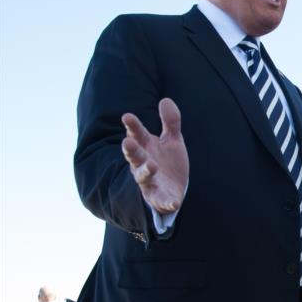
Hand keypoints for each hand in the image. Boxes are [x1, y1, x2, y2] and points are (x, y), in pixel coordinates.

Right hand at [121, 98, 188, 213]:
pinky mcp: (159, 198)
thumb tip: (165, 99)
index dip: (132, 126)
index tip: (127, 116)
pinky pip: (161, 200)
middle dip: (131, 150)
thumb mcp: (172, 140)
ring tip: (152, 165)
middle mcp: (144, 164)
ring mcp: (150, 181)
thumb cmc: (169, 162)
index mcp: (147, 148)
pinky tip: (174, 202)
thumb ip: (170, 122)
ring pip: (143, 176)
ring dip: (146, 170)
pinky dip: (166, 202)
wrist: (174, 190)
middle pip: (135, 156)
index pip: (138, 135)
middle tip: (127, 142)